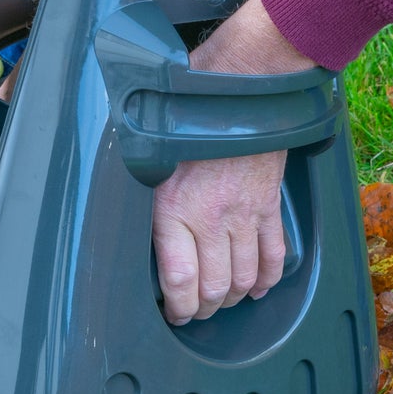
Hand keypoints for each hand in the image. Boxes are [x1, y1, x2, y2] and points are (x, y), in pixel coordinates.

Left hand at [153, 0, 315, 324]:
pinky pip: (274, 255)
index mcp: (174, 207)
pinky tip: (257, 286)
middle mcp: (211, 217)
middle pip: (214, 288)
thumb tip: (118, 215)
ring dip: (232, 297)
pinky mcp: (268, 205)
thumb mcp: (147, 150)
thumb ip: (140, 189)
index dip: (177, 308)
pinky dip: (267, 278)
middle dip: (203, 310)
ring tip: (220, 300)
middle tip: (193, 311)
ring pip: (244, 278)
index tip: (172, 312)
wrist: (244, 81)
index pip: (180, 281)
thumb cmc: (188, 108)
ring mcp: (245, 213)